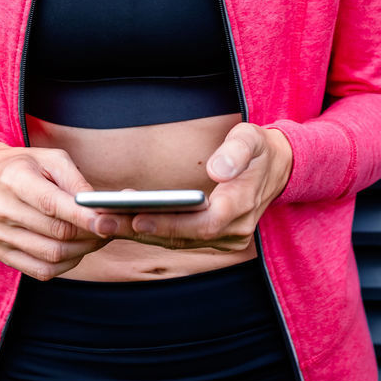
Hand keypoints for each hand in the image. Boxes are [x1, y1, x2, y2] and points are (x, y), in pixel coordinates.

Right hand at [0, 142, 110, 280]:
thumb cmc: (25, 165)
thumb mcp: (51, 159)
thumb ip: (76, 182)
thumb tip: (99, 208)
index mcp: (14, 180)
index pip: (51, 204)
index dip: (82, 216)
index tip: (108, 222)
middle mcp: (2, 210)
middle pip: (56, 233)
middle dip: (90, 234)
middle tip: (111, 228)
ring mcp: (0, 235)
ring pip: (53, 255)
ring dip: (83, 250)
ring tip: (97, 237)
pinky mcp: (1, 253)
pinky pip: (42, 270)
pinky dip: (67, 263)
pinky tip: (77, 248)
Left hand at [91, 125, 292, 251]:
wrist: (279, 168)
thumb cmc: (259, 149)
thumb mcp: (252, 138)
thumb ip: (235, 152)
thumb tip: (216, 170)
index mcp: (243, 205)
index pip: (202, 224)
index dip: (169, 225)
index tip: (137, 218)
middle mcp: (235, 230)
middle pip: (183, 238)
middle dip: (141, 230)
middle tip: (102, 221)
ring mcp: (228, 239)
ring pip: (179, 242)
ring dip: (141, 234)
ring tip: (103, 221)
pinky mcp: (218, 239)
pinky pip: (182, 240)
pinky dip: (153, 232)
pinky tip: (125, 221)